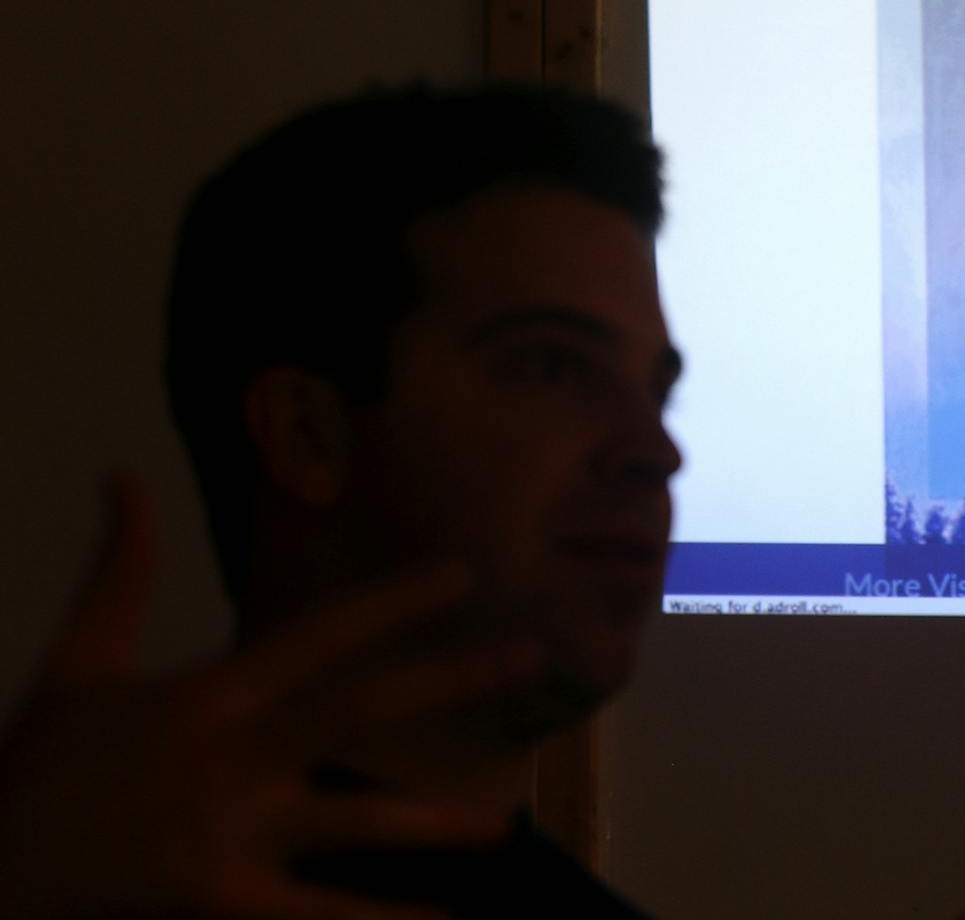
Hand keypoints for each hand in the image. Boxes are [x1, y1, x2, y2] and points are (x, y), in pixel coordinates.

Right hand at [0, 472, 542, 918]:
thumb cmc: (38, 766)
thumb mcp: (76, 661)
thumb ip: (120, 568)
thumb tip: (124, 474)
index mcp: (209, 695)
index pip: (320, 634)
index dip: (393, 601)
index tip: (463, 575)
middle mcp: (233, 755)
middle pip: (361, 709)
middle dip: (449, 681)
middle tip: (531, 657)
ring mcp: (230, 830)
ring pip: (353, 822)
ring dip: (433, 822)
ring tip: (504, 827)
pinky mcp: (220, 896)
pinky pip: (316, 916)